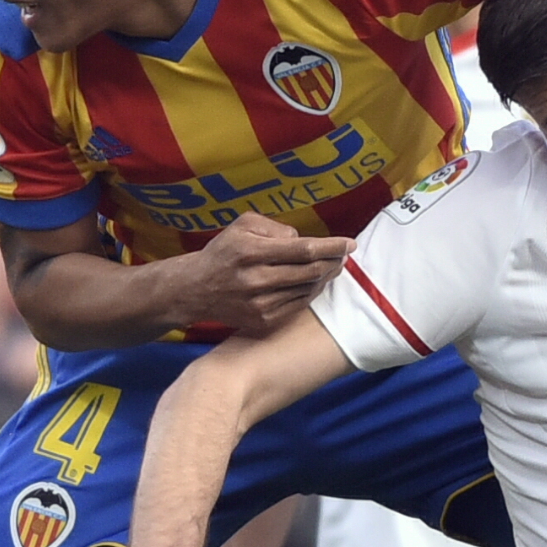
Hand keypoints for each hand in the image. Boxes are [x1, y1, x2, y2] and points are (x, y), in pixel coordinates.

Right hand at [179, 213, 353, 332]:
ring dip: (324, 277)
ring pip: (307, 290)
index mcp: (251, 252)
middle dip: (333, 262)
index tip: (350, 243)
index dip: (332, 247)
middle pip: (310, 272)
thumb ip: (275, 227)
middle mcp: (256, 281)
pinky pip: (298, 306)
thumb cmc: (224, 252)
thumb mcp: (243, 225)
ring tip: (331, 266)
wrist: (196, 290)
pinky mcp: (262, 322)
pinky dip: (311, 292)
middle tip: (343, 255)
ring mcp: (260, 305)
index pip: (304, 249)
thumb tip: (302, 240)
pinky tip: (314, 282)